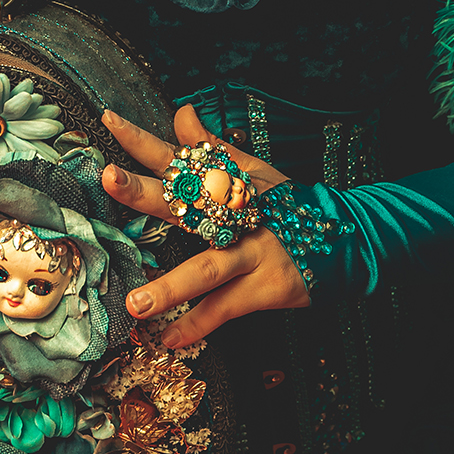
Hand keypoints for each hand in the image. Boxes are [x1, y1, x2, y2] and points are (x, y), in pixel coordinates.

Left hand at [100, 104, 309, 348]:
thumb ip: (212, 149)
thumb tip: (183, 113)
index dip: (143, 140)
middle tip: (110, 180)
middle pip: (185, 202)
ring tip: (135, 305)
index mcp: (226, 185)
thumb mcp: (254, 172)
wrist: (344, 239)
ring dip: (170, 288)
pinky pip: (225, 309)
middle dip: (146, 192)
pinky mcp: (265, 287)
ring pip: (206, 269)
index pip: (178, 156)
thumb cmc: (288, 205)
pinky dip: (197, 326)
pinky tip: (169, 340)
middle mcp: (237, 215)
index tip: (109, 121)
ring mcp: (252, 251)